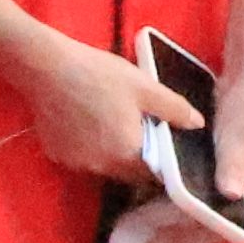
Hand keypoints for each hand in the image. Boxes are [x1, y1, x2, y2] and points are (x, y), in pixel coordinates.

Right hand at [8, 13, 190, 183]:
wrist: (46, 68)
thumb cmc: (98, 75)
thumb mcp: (144, 86)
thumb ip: (174, 109)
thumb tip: (198, 125)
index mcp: (128, 153)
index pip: (154, 174)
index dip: (162, 163)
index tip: (164, 150)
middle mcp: (102, 167)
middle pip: (129, 173)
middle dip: (138, 159)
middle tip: (140, 132)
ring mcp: (77, 164)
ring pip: (105, 167)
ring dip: (113, 154)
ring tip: (112, 125)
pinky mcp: (58, 155)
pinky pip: (82, 159)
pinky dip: (89, 149)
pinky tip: (87, 125)